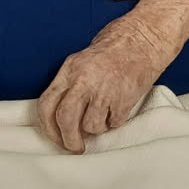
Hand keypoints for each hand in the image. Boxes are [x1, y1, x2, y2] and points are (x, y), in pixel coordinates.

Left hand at [38, 11, 178, 153]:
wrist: (141, 40)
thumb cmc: (111, 53)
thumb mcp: (80, 63)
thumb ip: (68, 88)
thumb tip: (60, 120)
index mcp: (69, 70)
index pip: (46, 104)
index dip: (48, 128)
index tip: (56, 138)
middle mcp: (83, 80)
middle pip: (65, 119)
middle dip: (69, 140)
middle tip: (75, 147)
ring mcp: (104, 90)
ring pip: (91, 126)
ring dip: (96, 128)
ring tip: (103, 114)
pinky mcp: (123, 99)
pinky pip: (113, 123)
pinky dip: (114, 121)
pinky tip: (117, 106)